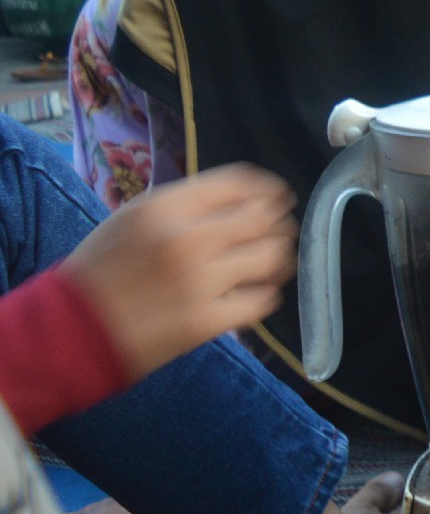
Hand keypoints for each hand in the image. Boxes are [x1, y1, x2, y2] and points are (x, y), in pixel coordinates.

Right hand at [60, 165, 295, 380]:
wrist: (68, 329)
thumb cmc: (100, 271)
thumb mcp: (132, 220)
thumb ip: (184, 206)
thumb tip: (243, 199)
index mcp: (163, 208)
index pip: (239, 184)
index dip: (267, 190)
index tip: (277, 198)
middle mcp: (185, 239)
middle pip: (262, 219)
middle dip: (276, 224)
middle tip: (277, 232)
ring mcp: (198, 282)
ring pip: (270, 258)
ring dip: (277, 258)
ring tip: (268, 262)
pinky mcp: (206, 321)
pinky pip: (261, 301)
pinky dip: (262, 296)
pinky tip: (251, 294)